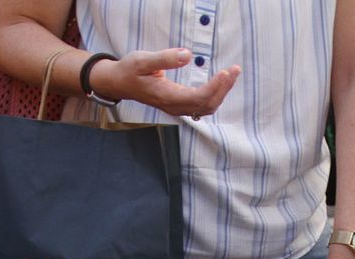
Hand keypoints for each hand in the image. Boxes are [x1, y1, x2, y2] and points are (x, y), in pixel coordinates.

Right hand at [92, 49, 240, 119]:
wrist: (120, 83)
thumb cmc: (130, 70)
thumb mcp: (143, 60)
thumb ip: (165, 58)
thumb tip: (187, 55)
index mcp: (167, 96)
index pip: (198, 98)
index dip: (215, 87)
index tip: (225, 72)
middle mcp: (175, 106)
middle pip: (207, 105)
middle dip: (223, 88)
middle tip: (234, 70)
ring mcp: (178, 107)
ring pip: (207, 107)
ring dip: (222, 92)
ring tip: (232, 74)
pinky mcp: (180, 104)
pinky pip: (202, 105)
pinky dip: (215, 95)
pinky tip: (222, 82)